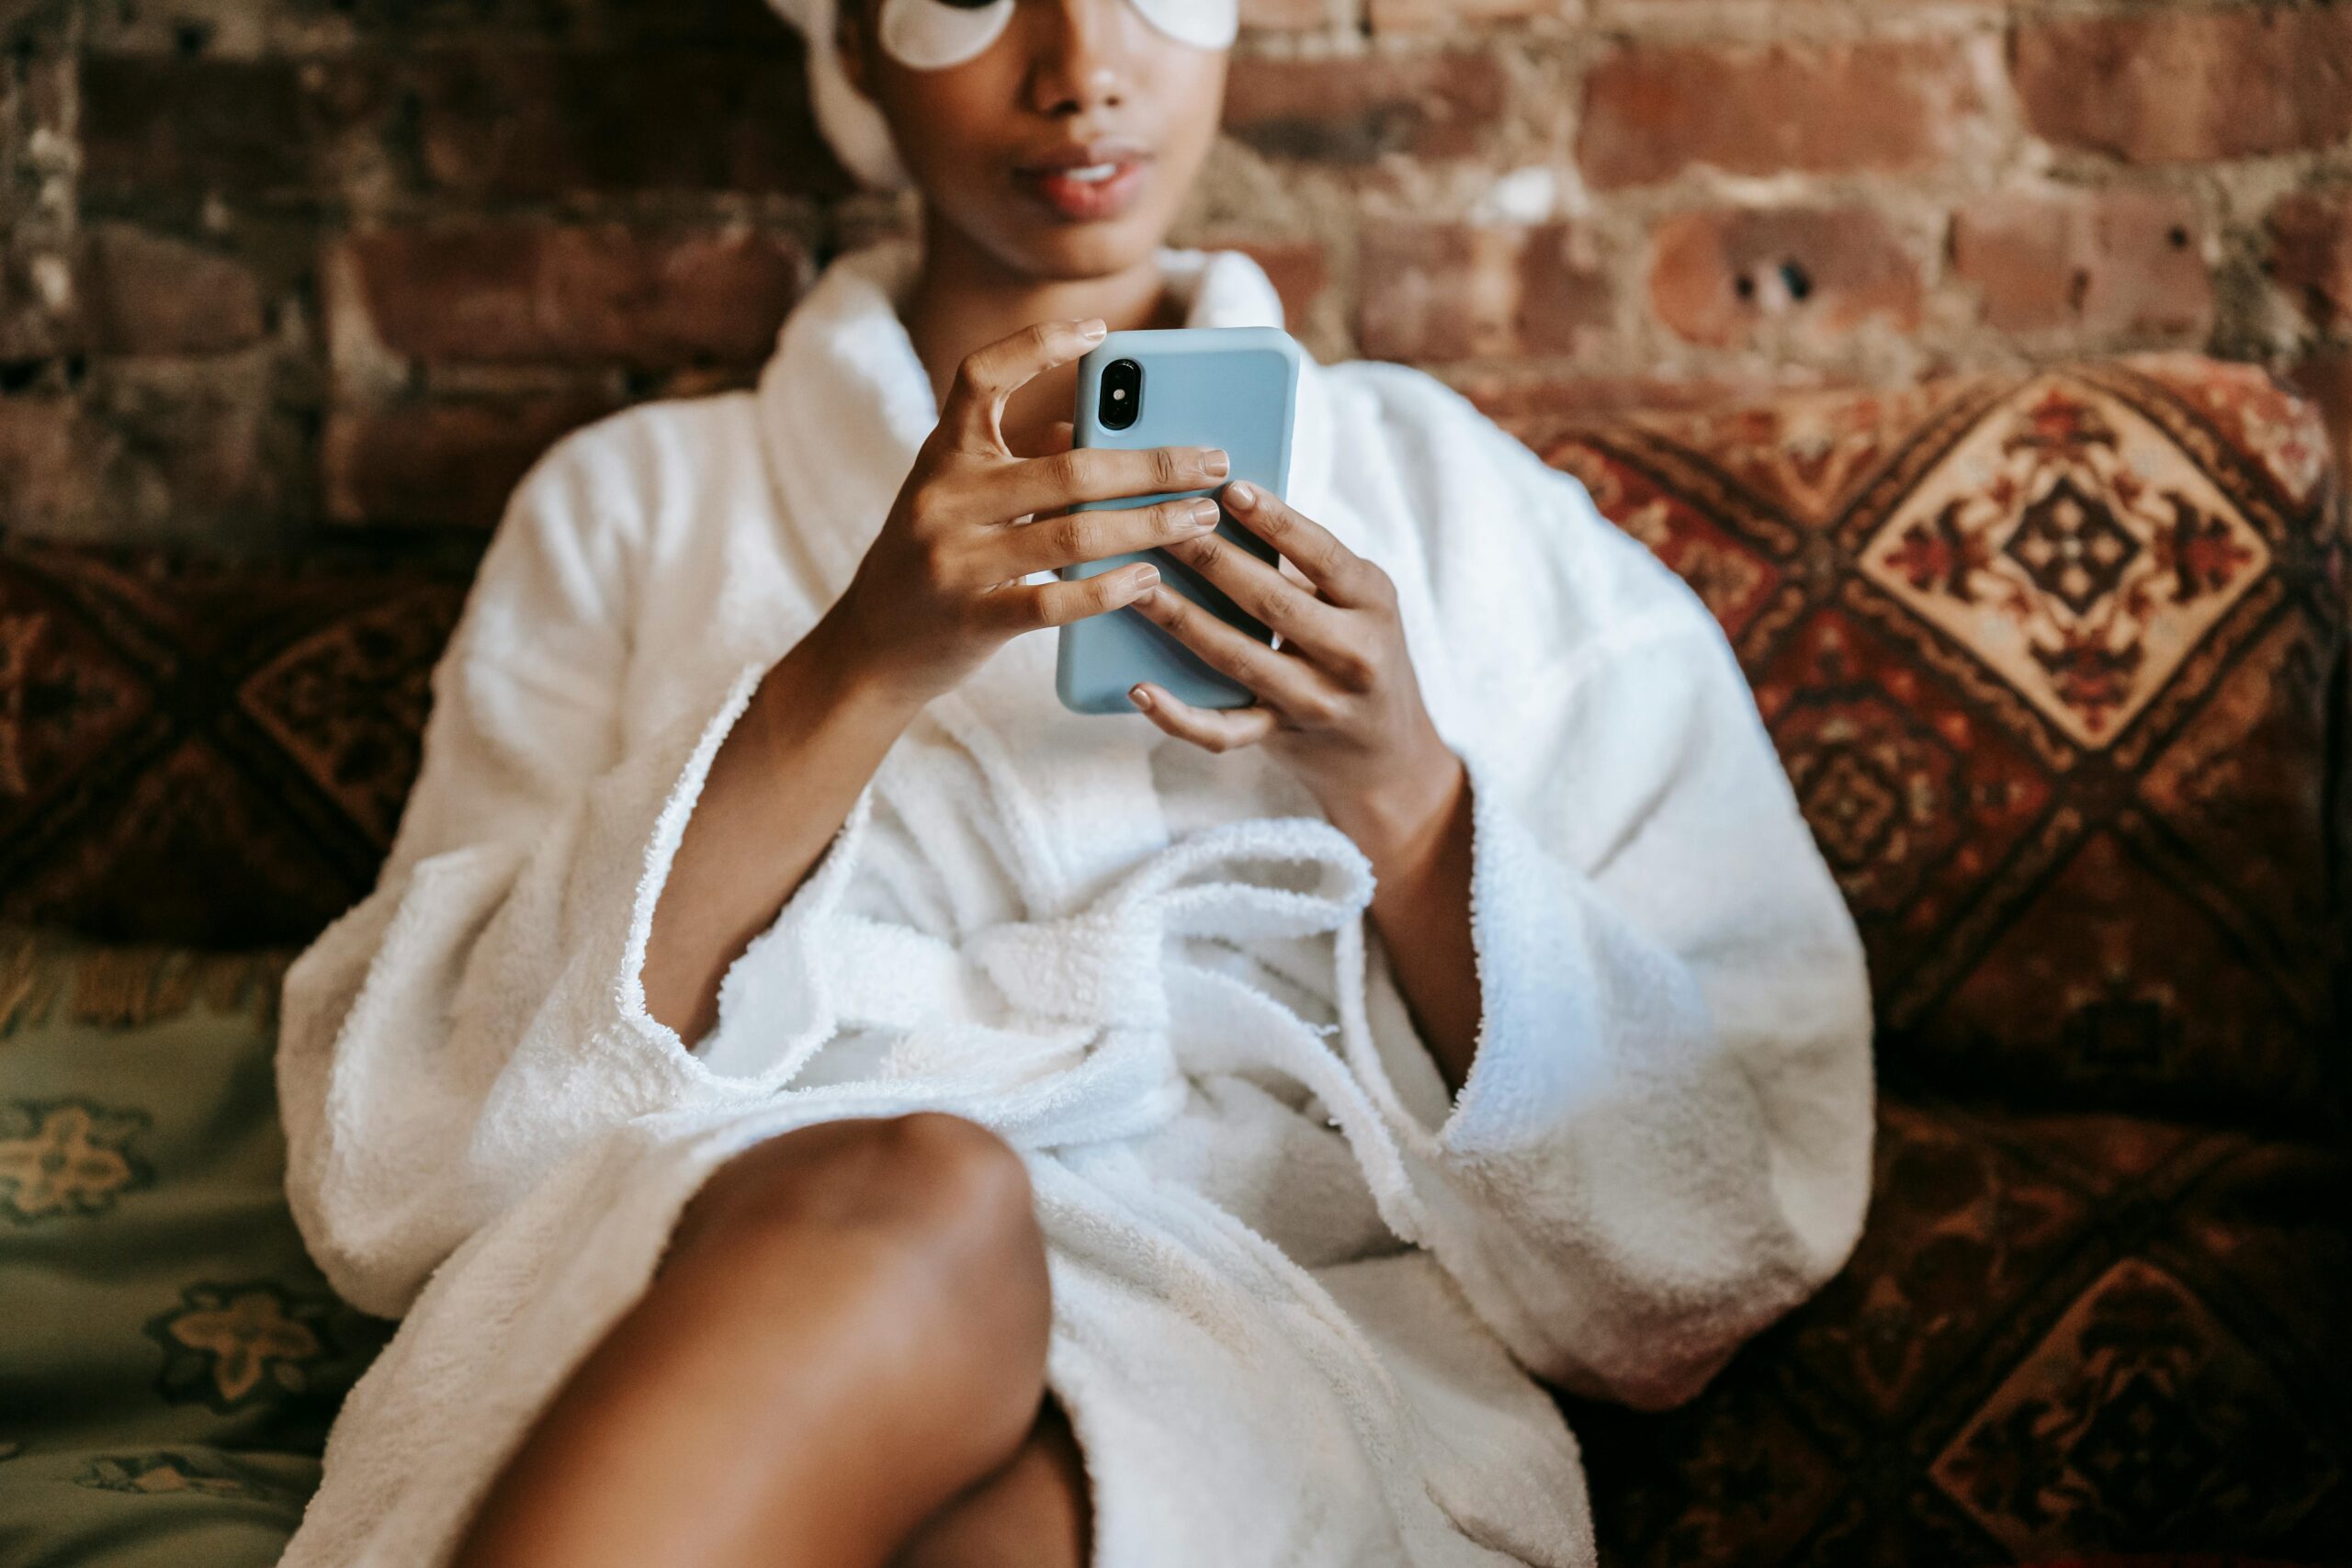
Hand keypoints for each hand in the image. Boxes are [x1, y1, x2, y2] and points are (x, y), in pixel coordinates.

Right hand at [824, 318, 1235, 706]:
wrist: (870, 649)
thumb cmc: (935, 559)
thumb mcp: (963, 497)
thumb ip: (1027, 460)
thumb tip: (1112, 433)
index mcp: (942, 454)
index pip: (980, 377)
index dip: (1037, 346)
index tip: (1100, 331)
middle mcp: (944, 498)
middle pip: (1067, 467)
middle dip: (1152, 465)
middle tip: (1213, 462)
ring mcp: (954, 561)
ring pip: (1072, 534)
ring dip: (1150, 525)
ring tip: (1202, 520)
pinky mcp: (970, 619)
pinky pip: (1053, 602)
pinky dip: (1109, 589)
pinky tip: (1151, 579)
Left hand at [1125, 481, 1462, 846]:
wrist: (1388, 751)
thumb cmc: (1361, 648)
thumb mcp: (1359, 601)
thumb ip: (1309, 563)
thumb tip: (1229, 505)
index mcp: (1372, 603)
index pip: (1323, 555)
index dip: (1277, 521)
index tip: (1231, 489)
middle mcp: (1351, 654)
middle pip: (1272, 602)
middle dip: (1210, 559)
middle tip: (1160, 525)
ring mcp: (1315, 701)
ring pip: (1238, 658)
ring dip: (1181, 619)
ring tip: (1137, 586)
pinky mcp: (1279, 736)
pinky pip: (1223, 731)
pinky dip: (1177, 716)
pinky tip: (1140, 689)